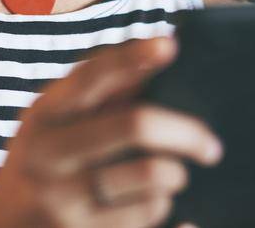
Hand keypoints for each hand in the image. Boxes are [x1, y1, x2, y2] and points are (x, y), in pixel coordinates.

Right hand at [0, 34, 222, 227]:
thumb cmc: (43, 165)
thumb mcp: (56, 123)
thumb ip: (103, 90)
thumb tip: (160, 48)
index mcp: (44, 115)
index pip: (91, 76)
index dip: (131, 56)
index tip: (169, 44)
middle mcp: (49, 156)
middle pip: (135, 125)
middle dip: (187, 133)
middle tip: (211, 146)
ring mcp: (64, 203)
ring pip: (152, 179)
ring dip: (174, 178)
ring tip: (171, 179)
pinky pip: (151, 221)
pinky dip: (169, 212)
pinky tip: (168, 208)